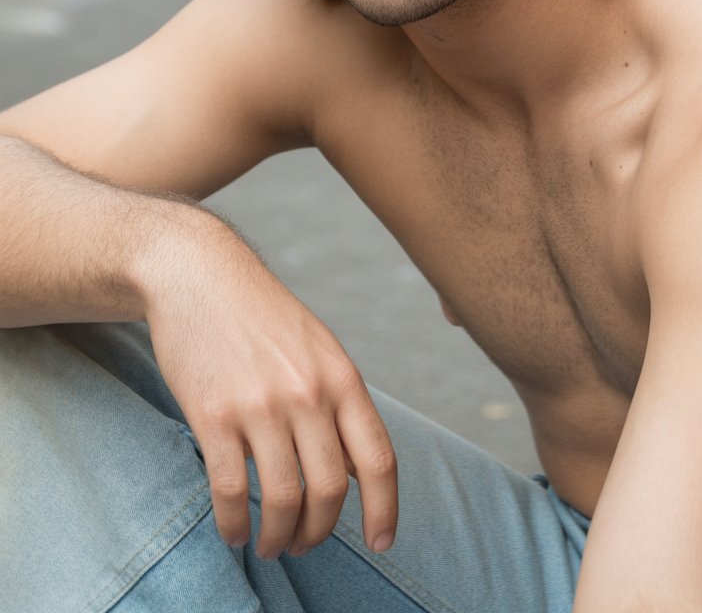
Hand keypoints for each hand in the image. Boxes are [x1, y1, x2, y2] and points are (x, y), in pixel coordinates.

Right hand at [141, 216, 397, 558]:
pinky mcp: (214, 415)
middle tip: (304, 543)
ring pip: (283, 499)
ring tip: (270, 544)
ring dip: (278, 536)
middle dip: (319, 531)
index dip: (385, 509)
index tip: (382, 542)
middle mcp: (308, 393)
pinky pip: (230, 490)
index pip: (378, 458)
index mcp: (342, 377)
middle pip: (331, 489)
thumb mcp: (318, 347)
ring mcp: (261, 405)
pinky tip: (234, 532)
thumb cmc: (260, 313)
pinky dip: (234, 524)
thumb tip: (356, 468)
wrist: (198, 274)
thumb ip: (339, 401)